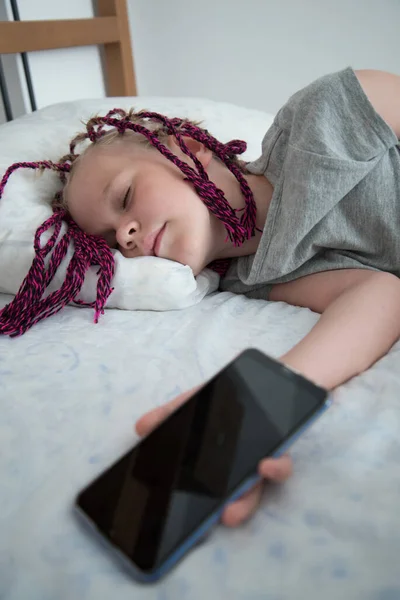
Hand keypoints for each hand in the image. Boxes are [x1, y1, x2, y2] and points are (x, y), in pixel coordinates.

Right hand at [135, 387, 292, 527]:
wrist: (264, 379)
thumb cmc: (225, 396)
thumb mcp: (194, 401)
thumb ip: (170, 414)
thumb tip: (141, 427)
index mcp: (214, 461)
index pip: (201, 491)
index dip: (191, 509)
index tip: (175, 527)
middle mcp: (237, 469)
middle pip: (229, 499)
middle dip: (219, 513)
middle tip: (206, 524)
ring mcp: (259, 463)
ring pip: (252, 492)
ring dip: (242, 505)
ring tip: (229, 512)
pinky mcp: (282, 452)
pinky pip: (282, 466)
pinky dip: (274, 469)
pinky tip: (265, 465)